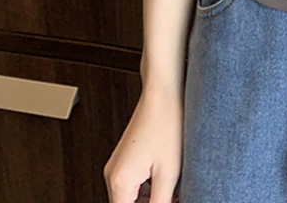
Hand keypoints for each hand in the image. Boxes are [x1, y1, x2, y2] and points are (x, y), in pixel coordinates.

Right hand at [104, 85, 182, 202]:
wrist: (162, 93)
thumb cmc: (166, 124)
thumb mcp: (169, 172)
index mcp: (119, 182)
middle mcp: (112, 176)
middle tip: (172, 197)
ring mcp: (117, 167)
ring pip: (132, 199)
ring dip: (151, 199)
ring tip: (174, 189)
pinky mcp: (125, 160)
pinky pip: (135, 185)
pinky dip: (150, 188)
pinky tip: (168, 180)